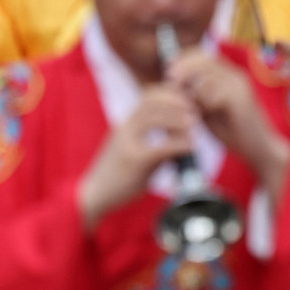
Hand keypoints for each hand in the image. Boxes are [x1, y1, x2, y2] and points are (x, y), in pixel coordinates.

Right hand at [78, 87, 196, 228]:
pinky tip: (192, 147)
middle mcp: (125, 128)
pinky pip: (160, 146)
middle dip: (175, 102)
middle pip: (151, 102)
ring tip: (195, 124)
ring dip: (178, 119)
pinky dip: (179, 144)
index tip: (187, 100)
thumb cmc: (116, 176)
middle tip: (195, 109)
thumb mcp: (135, 155)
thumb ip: (155, 147)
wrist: (94, 195)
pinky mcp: (133, 160)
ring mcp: (127, 142)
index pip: (147, 97)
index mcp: (125, 124)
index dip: (168, 94)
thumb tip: (180, 146)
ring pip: (154, 118)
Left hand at [167, 50, 289, 202]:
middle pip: (205, 59)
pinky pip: (214, 94)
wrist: (258, 149)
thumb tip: (171, 84)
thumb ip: (193, 96)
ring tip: (187, 104)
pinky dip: (203, 103)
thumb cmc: (231, 130)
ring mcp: (239, 86)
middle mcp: (235, 76)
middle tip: (170, 79)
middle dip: (184, 67)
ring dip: (192, 90)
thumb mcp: (207, 109)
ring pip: (207, 77)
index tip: (168, 70)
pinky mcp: (241, 99)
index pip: (204, 55)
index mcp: (228, 75)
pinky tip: (201, 116)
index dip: (184, 58)